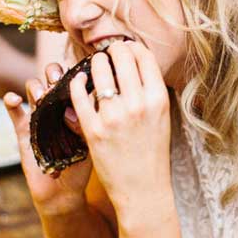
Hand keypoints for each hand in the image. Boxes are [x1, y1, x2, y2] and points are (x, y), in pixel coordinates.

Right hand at [4, 65, 91, 212]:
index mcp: (76, 105)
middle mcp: (57, 106)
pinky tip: (14, 99)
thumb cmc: (81, 167)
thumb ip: (82, 125)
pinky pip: (13, 109)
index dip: (74, 72)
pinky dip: (10, 100)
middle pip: (52, 76)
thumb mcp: (87, 145)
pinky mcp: (22, 128)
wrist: (62, 192)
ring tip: (40, 96)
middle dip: (53, 72)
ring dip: (36, 85)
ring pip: (34, 87)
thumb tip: (71, 109)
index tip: (76, 76)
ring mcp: (39, 115)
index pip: (75, 79)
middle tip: (56, 81)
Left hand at [69, 41, 171, 222]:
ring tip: (93, 65)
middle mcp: (137, 104)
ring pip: (98, 70)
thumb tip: (136, 61)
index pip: (143, 56)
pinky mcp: (93, 129)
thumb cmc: (153, 153)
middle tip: (107, 54)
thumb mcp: (161, 117)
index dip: (131, 46)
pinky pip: (79, 94)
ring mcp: (114, 117)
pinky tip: (78, 81)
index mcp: (158, 99)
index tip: (125, 48)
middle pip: (121, 56)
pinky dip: (76, 83)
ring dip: (94, 63)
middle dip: (111, 50)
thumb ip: (150, 90)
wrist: (143, 190)